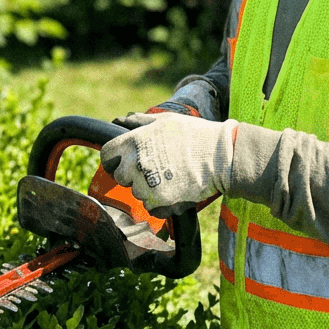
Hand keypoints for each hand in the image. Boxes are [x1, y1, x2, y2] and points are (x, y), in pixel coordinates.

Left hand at [101, 112, 236, 216]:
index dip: (114, 160)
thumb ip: (138, 122)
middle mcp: (136, 164)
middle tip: (154, 167)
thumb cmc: (194, 135)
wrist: (221, 157)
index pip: (106, 156)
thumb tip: (119, 120)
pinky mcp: (159, 202)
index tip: (123, 162)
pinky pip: (150, 207)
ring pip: (136, 193)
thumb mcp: (165, 121)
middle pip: (120, 177)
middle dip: (132, 174)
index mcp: (134, 142)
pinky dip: (160, 203)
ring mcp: (146, 185)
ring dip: (148, 188)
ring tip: (170, 176)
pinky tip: (175, 189)